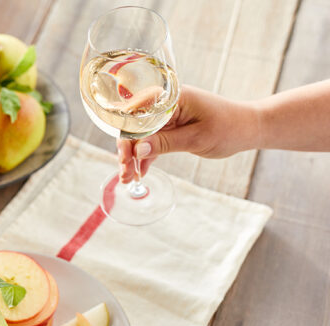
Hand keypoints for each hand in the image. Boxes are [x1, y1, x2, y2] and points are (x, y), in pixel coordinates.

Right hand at [117, 85, 260, 182]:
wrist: (250, 127)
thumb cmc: (229, 128)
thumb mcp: (196, 139)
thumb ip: (165, 143)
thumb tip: (137, 150)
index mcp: (172, 98)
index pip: (138, 115)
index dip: (126, 137)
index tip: (124, 159)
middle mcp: (166, 103)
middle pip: (135, 127)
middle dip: (127, 151)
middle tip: (125, 174)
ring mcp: (167, 115)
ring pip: (141, 136)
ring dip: (133, 157)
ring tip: (128, 178)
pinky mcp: (171, 127)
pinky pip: (152, 141)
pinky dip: (145, 156)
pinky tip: (139, 172)